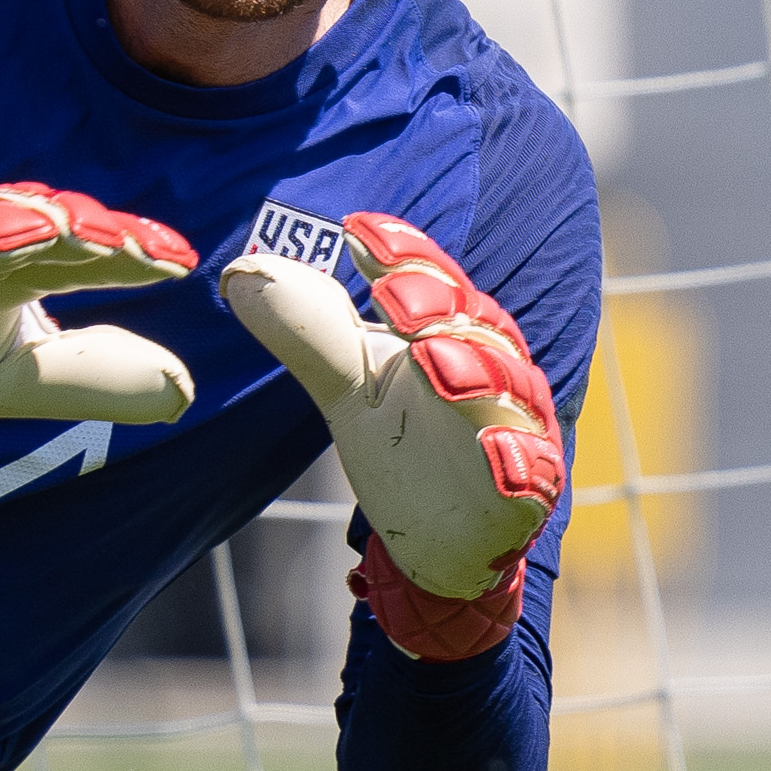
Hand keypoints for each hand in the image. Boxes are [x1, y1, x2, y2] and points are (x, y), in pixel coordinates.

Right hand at [0, 184, 197, 429]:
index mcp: (16, 272)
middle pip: (32, 228)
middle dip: (78, 229)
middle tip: (122, 243)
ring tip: (40, 229)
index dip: (130, 253)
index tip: (179, 261)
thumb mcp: (17, 381)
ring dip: (0, 221)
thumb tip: (181, 390)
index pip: (83, 254)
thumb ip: (91, 378)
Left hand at [221, 211, 564, 661]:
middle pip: (473, 325)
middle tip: (392, 293)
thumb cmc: (407, 445)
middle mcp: (494, 368)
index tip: (356, 231)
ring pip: (507, 388)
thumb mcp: (349, 389)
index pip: (430, 282)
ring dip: (475, 370)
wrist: (444, 539)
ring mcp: (516, 426)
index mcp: (451, 333)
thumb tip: (241, 273)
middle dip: (435, 306)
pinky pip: (528, 470)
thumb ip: (309, 334)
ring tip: (432, 354)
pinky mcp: (526, 488)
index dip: (401, 256)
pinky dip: (515, 457)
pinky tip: (495, 449)